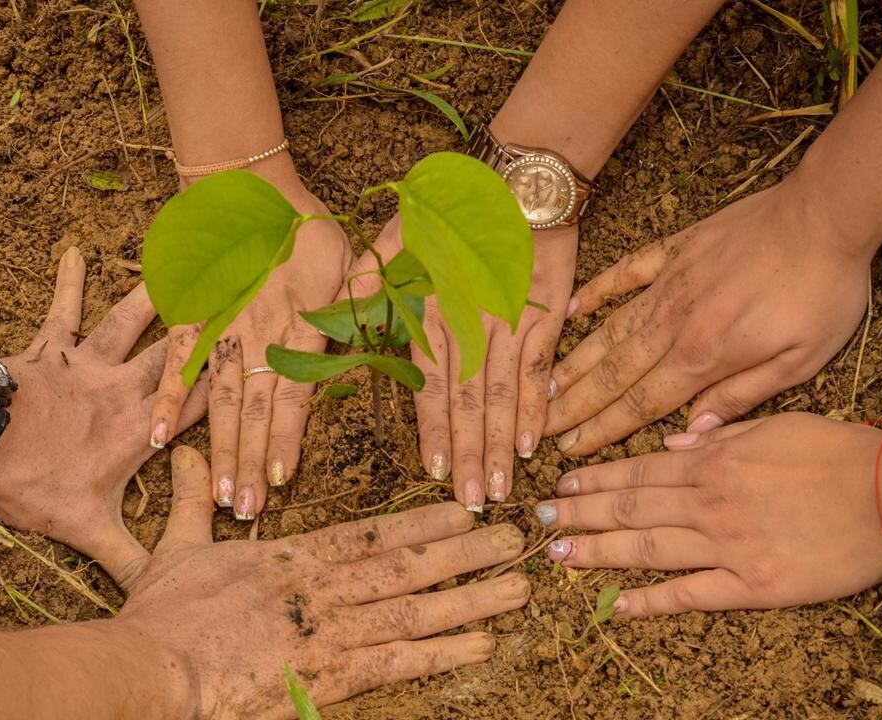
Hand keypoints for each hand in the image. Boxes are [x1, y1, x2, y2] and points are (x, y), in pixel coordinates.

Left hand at [0, 247, 206, 591]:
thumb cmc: (34, 485)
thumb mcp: (88, 531)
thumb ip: (132, 560)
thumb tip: (166, 594)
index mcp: (141, 428)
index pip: (201, 402)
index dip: (235, 380)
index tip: (265, 352)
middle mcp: (124, 387)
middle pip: (177, 350)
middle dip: (210, 320)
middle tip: (240, 287)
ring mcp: (87, 363)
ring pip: (131, 320)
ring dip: (156, 290)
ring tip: (183, 258)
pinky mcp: (50, 349)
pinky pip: (63, 309)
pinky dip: (68, 279)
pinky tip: (73, 248)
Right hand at [119, 445, 529, 717]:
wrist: (153, 671)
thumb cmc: (160, 617)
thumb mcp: (174, 549)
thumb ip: (193, 503)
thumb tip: (189, 455)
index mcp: (290, 559)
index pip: (368, 533)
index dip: (421, 521)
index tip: (462, 508)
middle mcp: (323, 589)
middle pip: (407, 566)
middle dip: (464, 552)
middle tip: (513, 540)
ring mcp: (331, 634)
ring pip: (416, 610)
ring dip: (471, 598)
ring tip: (516, 588)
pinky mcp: (330, 678)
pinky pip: (398, 663)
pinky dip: (443, 654)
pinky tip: (482, 645)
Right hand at [150, 175, 351, 520]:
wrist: (250, 188)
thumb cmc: (309, 229)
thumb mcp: (351, 264)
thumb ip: (363, 307)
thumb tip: (388, 342)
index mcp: (302, 324)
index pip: (293, 391)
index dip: (286, 436)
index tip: (283, 479)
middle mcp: (261, 333)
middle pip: (256, 409)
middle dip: (251, 463)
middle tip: (248, 512)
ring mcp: (223, 327)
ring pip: (222, 398)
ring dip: (221, 448)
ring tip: (221, 494)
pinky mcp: (193, 317)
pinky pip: (178, 363)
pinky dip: (168, 399)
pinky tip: (160, 439)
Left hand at [340, 218, 575, 510]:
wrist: (518, 185)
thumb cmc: (452, 214)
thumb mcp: (396, 237)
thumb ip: (368, 278)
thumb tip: (337, 313)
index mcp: (431, 314)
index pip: (431, 386)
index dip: (435, 431)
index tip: (436, 471)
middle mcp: (469, 327)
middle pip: (469, 403)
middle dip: (471, 455)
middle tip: (474, 502)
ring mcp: (509, 326)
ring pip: (504, 396)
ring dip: (501, 445)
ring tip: (502, 487)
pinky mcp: (543, 318)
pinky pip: (538, 372)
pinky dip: (537, 409)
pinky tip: (533, 445)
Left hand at [534, 412, 881, 616]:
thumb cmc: (834, 451)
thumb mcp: (771, 424)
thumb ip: (717, 433)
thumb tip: (672, 440)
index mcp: (712, 461)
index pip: (637, 470)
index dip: (594, 478)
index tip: (560, 483)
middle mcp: (708, 502)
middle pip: (630, 507)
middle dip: (579, 513)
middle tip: (538, 520)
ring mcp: (726, 545)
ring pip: (646, 547)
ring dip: (597, 550)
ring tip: (558, 554)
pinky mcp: (752, 585)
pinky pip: (691, 593)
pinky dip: (651, 600)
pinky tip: (617, 606)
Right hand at [546, 183, 869, 455]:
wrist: (825, 215)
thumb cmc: (823, 290)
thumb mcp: (800, 359)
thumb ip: (742, 397)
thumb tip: (693, 432)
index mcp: (705, 356)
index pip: (641, 404)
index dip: (602, 430)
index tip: (571, 449)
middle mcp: (675, 323)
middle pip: (613, 373)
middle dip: (575, 405)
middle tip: (542, 427)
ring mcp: (669, 284)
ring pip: (610, 331)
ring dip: (576, 362)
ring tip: (546, 386)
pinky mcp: (675, 251)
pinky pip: (624, 274)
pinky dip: (596, 292)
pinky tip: (571, 310)